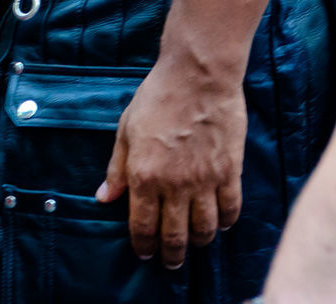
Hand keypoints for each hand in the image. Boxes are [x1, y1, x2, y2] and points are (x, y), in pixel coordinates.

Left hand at [96, 59, 246, 268]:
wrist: (198, 74)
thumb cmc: (158, 96)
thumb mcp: (126, 129)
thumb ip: (117, 168)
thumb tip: (105, 197)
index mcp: (145, 176)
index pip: (142, 226)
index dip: (143, 246)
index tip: (145, 253)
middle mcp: (174, 184)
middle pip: (174, 236)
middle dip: (171, 255)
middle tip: (171, 261)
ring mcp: (205, 180)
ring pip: (204, 229)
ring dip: (198, 242)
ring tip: (195, 244)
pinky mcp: (230, 170)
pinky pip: (230, 208)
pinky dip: (226, 222)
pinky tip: (220, 222)